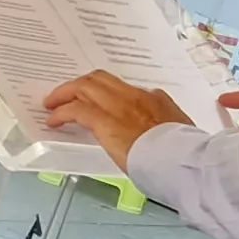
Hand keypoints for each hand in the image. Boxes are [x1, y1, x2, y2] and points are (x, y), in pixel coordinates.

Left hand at [40, 69, 193, 168]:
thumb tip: (164, 131)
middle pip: (100, 79)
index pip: (124, 89)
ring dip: (65, 94)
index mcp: (155, 99)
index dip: (106, 93)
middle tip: (67, 94)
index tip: (99, 101)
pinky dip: (62, 113)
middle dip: (81, 85)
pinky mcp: (105, 121)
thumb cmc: (185, 153)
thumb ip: (169, 126)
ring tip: (53, 104)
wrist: (182, 159)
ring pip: (84, 87)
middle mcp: (135, 96)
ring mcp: (119, 106)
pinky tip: (54, 120)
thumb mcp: (182, 132)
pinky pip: (76, 110)